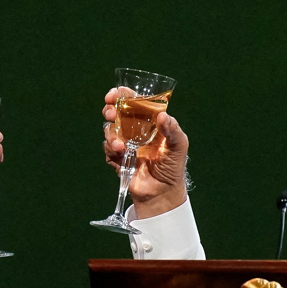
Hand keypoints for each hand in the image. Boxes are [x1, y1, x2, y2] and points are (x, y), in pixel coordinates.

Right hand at [103, 86, 188, 218]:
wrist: (162, 192)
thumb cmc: (173, 167)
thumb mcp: (179, 146)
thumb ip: (173, 130)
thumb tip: (162, 115)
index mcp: (149, 121)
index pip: (133, 102)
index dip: (122, 95)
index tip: (114, 94)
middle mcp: (134, 130)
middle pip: (116, 112)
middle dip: (110, 110)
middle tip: (110, 113)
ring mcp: (124, 143)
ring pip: (109, 130)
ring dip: (111, 134)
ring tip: (121, 146)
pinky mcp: (117, 158)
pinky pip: (108, 148)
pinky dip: (111, 148)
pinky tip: (120, 153)